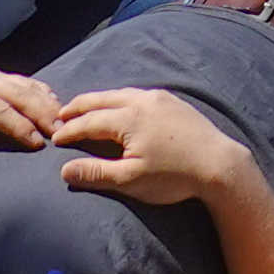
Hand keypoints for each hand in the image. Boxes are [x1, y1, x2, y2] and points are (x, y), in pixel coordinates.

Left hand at [0, 68, 60, 176]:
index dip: (21, 126)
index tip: (40, 144)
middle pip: (17, 92)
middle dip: (41, 112)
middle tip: (63, 130)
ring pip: (23, 85)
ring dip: (44, 102)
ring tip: (64, 120)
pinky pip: (21, 82)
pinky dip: (39, 93)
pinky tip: (55, 105)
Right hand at [51, 85, 233, 205]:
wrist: (219, 164)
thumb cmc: (173, 176)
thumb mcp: (130, 180)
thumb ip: (95, 173)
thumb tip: (65, 169)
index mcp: (129, 117)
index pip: (89, 121)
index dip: (69, 130)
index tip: (54, 137)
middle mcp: (143, 100)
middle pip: (102, 98)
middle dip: (79, 106)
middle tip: (61, 113)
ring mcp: (160, 98)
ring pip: (121, 93)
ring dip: (100, 100)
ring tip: (86, 108)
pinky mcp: (174, 101)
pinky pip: (138, 94)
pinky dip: (120, 98)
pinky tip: (120, 107)